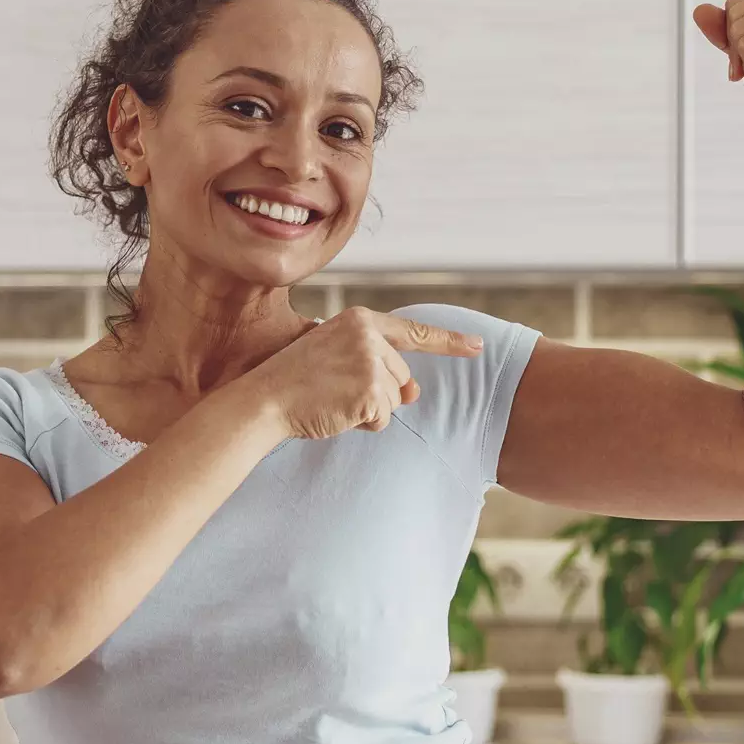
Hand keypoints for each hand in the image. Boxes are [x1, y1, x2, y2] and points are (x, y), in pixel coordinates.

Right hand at [245, 309, 483, 440]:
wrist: (265, 400)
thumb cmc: (297, 381)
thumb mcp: (339, 362)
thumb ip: (379, 367)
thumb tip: (414, 390)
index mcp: (360, 319)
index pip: (414, 332)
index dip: (449, 342)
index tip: (478, 346)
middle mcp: (369, 335)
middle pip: (401, 376)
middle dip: (376, 392)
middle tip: (334, 390)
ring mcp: (370, 362)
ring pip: (395, 399)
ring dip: (369, 409)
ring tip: (333, 399)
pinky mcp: (370, 391)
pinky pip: (382, 419)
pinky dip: (363, 423)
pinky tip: (336, 412)